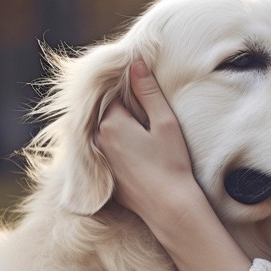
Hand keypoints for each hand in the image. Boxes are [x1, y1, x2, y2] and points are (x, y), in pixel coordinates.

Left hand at [96, 61, 250, 270]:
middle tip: (139, 102)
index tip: (140, 85)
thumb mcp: (165, 123)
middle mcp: (98, 141)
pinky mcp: (104, 176)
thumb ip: (148, 92)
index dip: (127, 87)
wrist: (169, 207)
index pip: (113, 94)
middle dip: (118, 105)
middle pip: (104, 112)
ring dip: (113, 124)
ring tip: (136, 122)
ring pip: (101, 131)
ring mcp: (99, 160)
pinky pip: (102, 150)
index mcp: (111, 124)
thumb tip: (135, 64)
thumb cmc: (171, 163)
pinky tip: (130, 146)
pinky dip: (111, 143)